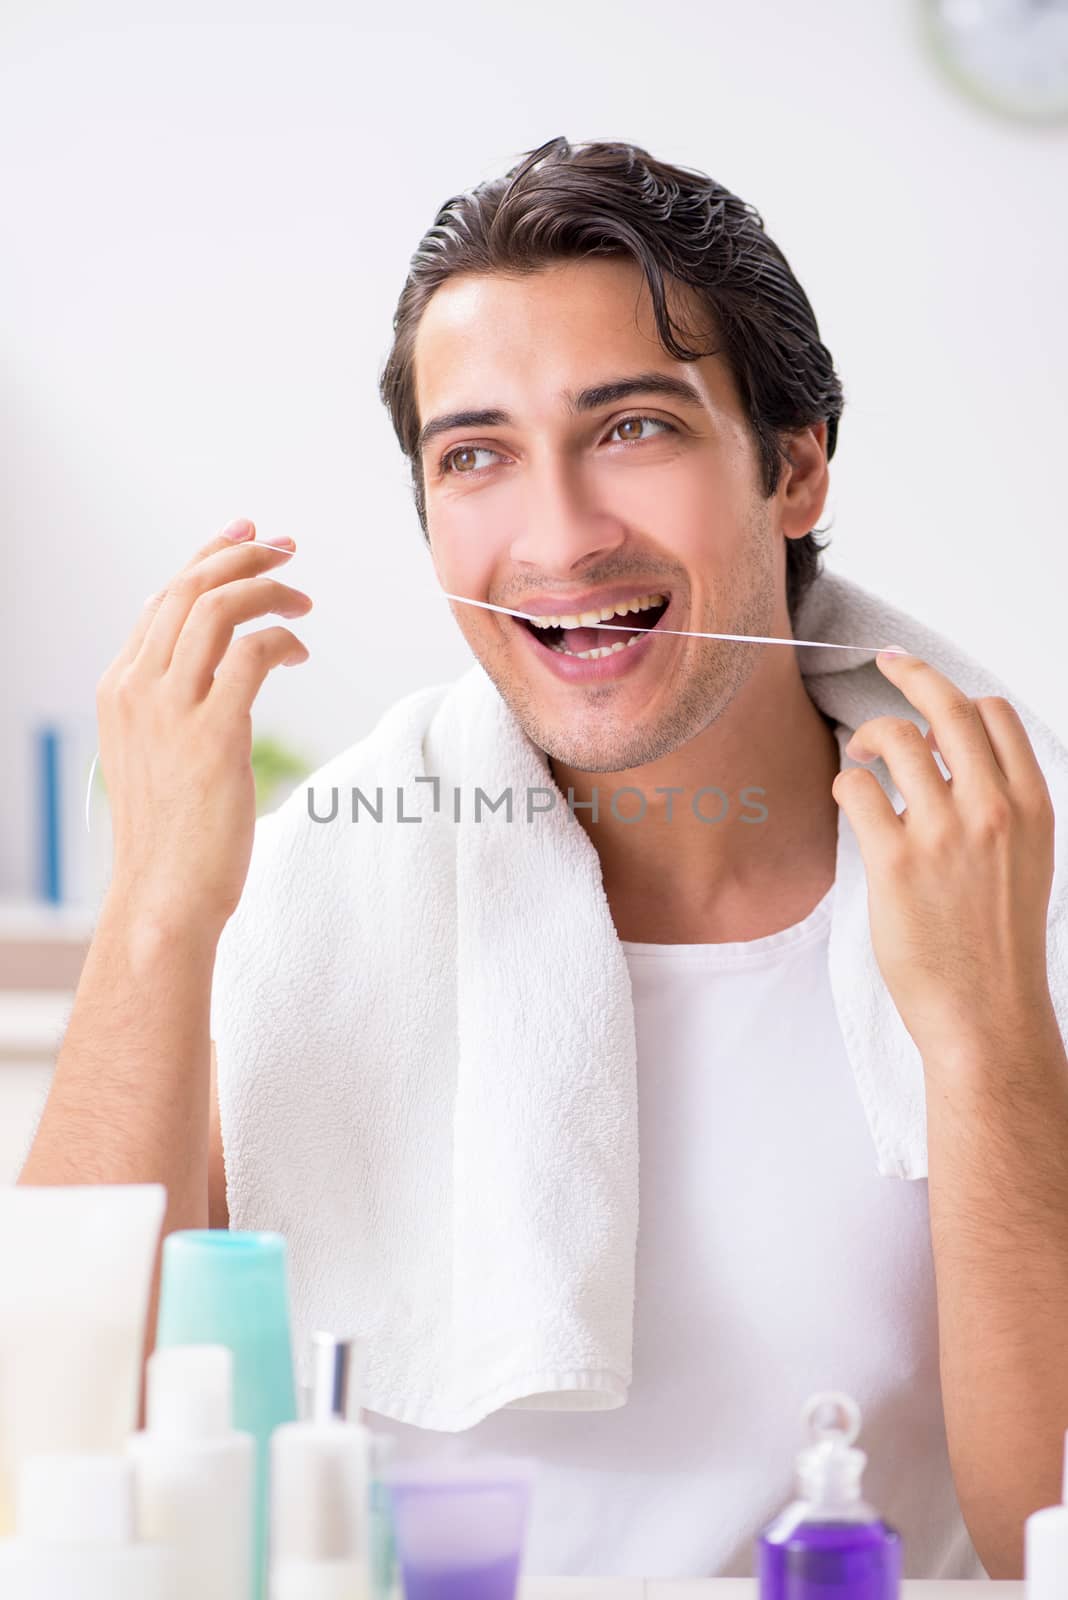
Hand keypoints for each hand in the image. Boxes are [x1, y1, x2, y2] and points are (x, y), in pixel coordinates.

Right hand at [96, 517, 312, 936]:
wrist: (163, 897)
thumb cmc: (170, 832)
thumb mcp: (153, 752)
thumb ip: (171, 701)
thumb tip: (216, 661)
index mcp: (118, 687)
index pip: (163, 597)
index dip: (208, 557)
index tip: (248, 537)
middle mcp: (136, 688)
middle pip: (191, 589)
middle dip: (243, 558)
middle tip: (287, 550)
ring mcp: (170, 711)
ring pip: (219, 609)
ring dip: (269, 590)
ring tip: (303, 600)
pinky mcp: (213, 736)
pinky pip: (253, 656)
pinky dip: (283, 640)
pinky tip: (300, 652)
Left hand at [831, 650, 1056, 1064]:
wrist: (987, 1014)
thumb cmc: (998, 944)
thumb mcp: (1025, 861)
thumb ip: (999, 806)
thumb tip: (950, 758)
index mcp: (1031, 806)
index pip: (994, 715)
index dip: (955, 693)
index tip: (926, 686)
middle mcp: (992, 809)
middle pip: (947, 708)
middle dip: (911, 673)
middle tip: (885, 664)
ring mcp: (943, 833)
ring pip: (897, 739)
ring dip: (871, 736)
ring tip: (862, 756)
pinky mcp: (895, 861)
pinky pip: (857, 788)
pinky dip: (846, 781)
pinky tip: (849, 796)